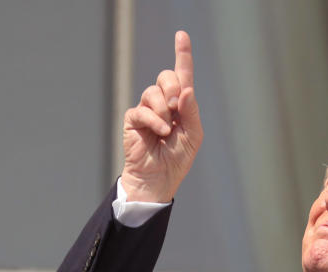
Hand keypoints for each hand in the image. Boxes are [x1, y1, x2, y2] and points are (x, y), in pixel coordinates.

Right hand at [121, 30, 203, 202]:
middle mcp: (163, 103)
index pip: (182, 76)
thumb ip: (191, 111)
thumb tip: (185, 89)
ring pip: (154, 92)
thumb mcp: (193, 135)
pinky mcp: (134, 119)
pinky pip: (143, 110)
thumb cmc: (177, 158)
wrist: (159, 179)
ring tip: (167, 130)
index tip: (182, 35)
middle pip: (166, 77)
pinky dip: (155, 120)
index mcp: (181, 105)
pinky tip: (161, 132)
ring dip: (165, 111)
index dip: (182, 55)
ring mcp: (147, 110)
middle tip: (176, 105)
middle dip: (172, 86)